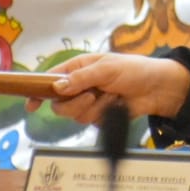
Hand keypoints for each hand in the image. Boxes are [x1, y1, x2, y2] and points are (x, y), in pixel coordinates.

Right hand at [25, 52, 189, 124]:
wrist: (157, 89)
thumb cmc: (134, 70)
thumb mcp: (107, 69)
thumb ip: (81, 78)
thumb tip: (56, 87)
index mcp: (78, 68)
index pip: (50, 80)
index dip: (38, 91)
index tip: (31, 105)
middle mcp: (79, 86)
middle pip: (59, 104)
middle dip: (76, 103)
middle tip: (92, 95)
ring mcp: (88, 102)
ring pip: (75, 115)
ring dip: (94, 107)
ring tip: (112, 96)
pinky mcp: (99, 116)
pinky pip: (91, 122)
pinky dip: (105, 114)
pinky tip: (117, 104)